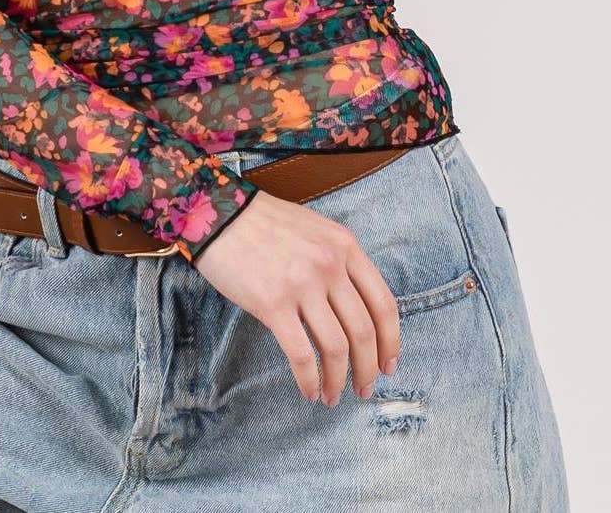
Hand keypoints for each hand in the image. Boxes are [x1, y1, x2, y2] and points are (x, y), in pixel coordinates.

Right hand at [193, 188, 400, 405]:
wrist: (219, 213)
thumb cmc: (265, 223)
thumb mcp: (316, 231)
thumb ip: (339, 262)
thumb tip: (356, 309)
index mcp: (345, 246)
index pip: (383, 303)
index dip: (391, 342)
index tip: (388, 366)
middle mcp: (330, 265)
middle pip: (364, 331)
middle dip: (368, 369)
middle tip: (364, 389)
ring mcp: (302, 284)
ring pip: (337, 347)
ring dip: (339, 380)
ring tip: (333, 396)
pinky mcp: (273, 304)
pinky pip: (301, 354)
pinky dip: (309, 380)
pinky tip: (308, 390)